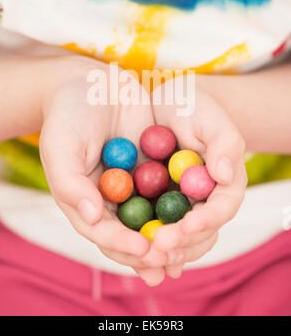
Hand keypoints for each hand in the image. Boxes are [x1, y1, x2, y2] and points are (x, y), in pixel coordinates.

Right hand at [39, 56, 167, 284]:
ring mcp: (133, 183)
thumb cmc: (68, 114)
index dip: (122, 244)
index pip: (102, 231)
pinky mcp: (153, 167)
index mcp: (84, 199)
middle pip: (130, 233)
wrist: (91, 81)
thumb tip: (92, 217)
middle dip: (149, 251)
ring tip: (187, 252)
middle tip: (170, 263)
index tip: (144, 251)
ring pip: (153, 217)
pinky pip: (169, 189)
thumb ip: (70, 183)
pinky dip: (182, 204)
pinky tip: (201, 215)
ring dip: (169, 236)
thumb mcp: (61, 145)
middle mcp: (110, 197)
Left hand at [151, 75, 246, 278]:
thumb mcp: (210, 116)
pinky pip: (153, 228)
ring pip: (179, 239)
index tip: (186, 226)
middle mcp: (206, 200)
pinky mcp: (157, 204)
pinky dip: (145, 241)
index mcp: (225, 182)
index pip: (221, 208)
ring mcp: (181, 205)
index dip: (205, 221)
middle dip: (181, 243)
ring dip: (164, 251)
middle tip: (159, 245)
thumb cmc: (192, 105)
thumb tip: (226, 176)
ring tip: (146, 255)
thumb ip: (224, 142)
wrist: (165, 102)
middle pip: (201, 233)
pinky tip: (132, 249)